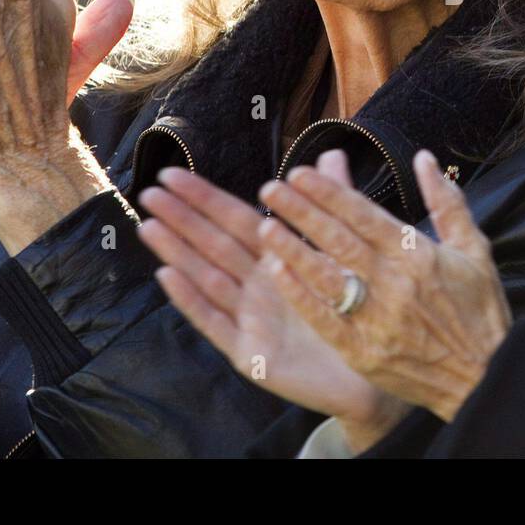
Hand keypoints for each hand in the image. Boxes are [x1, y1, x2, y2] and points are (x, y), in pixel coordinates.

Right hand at [137, 153, 405, 451]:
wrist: (375, 371)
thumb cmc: (354, 312)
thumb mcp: (344, 252)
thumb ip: (333, 203)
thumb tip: (330, 153)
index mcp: (277, 259)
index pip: (234, 220)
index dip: (203, 197)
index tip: (172, 173)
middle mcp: (257, 287)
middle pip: (212, 245)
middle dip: (181, 219)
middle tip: (148, 192)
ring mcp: (250, 319)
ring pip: (206, 278)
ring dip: (177, 252)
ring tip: (149, 225)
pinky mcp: (250, 353)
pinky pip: (215, 323)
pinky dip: (191, 300)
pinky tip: (168, 275)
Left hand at [257, 149, 511, 423]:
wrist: (486, 378)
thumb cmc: (480, 311)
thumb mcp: (475, 249)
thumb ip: (447, 202)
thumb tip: (425, 158)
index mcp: (417, 254)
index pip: (363, 215)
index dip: (328, 192)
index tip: (299, 173)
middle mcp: (393, 283)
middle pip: (338, 240)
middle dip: (301, 212)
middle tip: (269, 189)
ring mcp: (376, 319)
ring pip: (325, 277)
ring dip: (292, 250)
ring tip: (265, 228)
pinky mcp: (363, 352)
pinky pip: (324, 319)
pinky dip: (300, 295)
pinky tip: (278, 274)